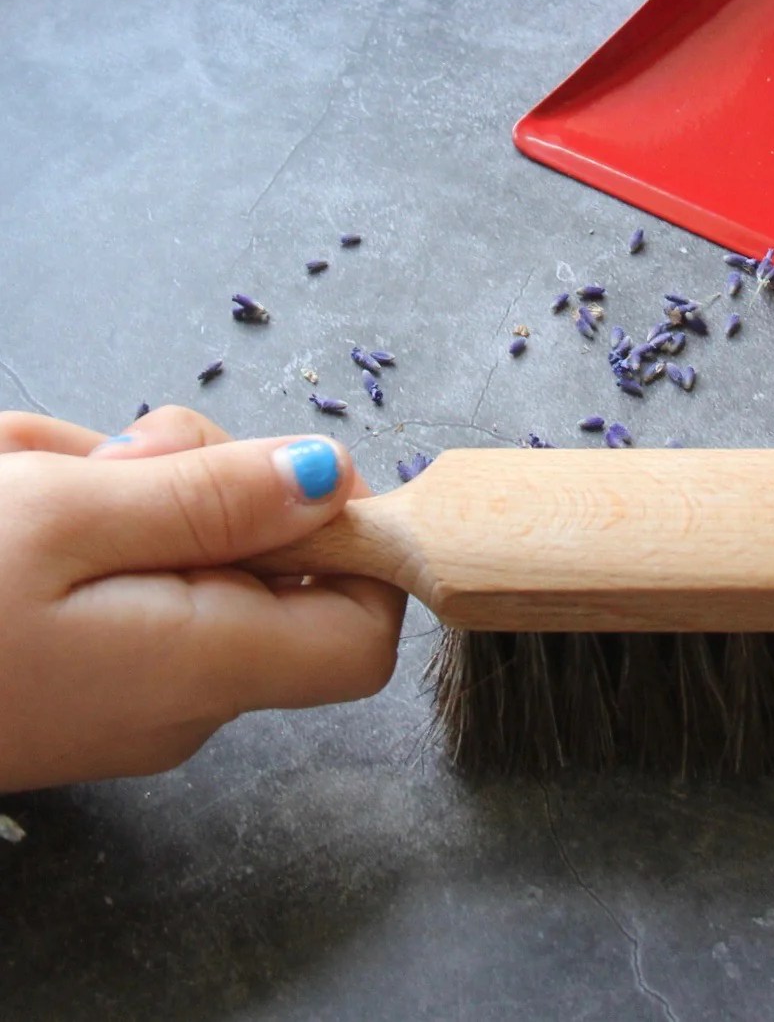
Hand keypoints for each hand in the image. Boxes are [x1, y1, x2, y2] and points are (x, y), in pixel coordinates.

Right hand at [0, 407, 404, 793]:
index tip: (295, 472)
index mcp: (203, 666)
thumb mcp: (67, 516)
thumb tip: (334, 480)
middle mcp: (183, 692)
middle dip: (211, 485)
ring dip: (127, 488)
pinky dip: (84, 518)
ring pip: (187, 549)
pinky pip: (122, 568)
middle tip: (124, 455)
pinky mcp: (78, 662)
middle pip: (275, 568)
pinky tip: (19, 497)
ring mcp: (128, 683)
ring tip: (39, 476)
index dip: (362, 544)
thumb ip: (214, 498)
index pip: (364, 631)